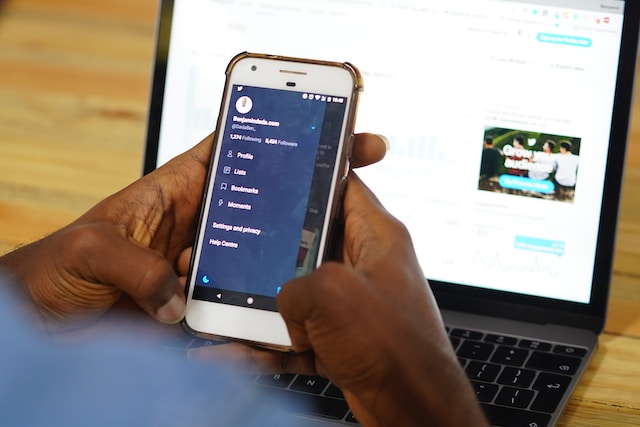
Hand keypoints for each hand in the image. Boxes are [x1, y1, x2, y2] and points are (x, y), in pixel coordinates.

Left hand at [0, 132, 386, 332]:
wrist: (46, 327)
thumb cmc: (58, 272)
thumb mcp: (91, 250)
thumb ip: (136, 266)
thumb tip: (178, 299)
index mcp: (174, 192)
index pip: (229, 149)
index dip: (272, 131)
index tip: (317, 125)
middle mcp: (198, 227)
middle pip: (261, 202)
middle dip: (304, 194)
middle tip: (349, 189)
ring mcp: (206, 267)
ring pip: (260, 258)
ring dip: (287, 264)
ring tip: (317, 266)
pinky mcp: (203, 307)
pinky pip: (240, 309)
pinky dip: (255, 320)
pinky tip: (260, 331)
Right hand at [189, 172, 486, 426]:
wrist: (412, 408)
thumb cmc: (395, 348)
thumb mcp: (333, 296)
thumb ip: (295, 285)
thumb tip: (284, 301)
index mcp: (377, 237)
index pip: (344, 187)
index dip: (313, 175)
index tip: (283, 169)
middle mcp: (368, 266)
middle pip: (311, 243)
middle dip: (276, 251)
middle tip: (241, 250)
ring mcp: (355, 304)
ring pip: (301, 292)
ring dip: (268, 305)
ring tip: (229, 306)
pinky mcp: (344, 337)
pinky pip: (300, 333)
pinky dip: (272, 343)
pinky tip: (239, 351)